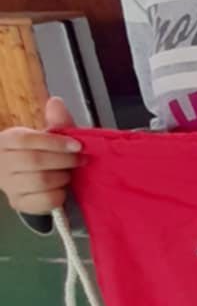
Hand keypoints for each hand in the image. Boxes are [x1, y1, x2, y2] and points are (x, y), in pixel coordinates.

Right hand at [0, 97, 80, 215]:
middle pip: (34, 161)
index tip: (78, 145)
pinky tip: (62, 188)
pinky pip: (44, 201)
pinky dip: (59, 194)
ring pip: (40, 181)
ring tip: (69, 173)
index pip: (27, 140)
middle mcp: (2, 163)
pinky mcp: (18, 203)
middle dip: (64, 160)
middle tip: (80, 160)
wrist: (28, 177)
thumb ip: (56, 121)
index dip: (55, 143)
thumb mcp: (48, 135)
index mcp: (7, 140)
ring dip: (62, 177)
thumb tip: (56, 102)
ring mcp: (9, 185)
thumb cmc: (40, 152)